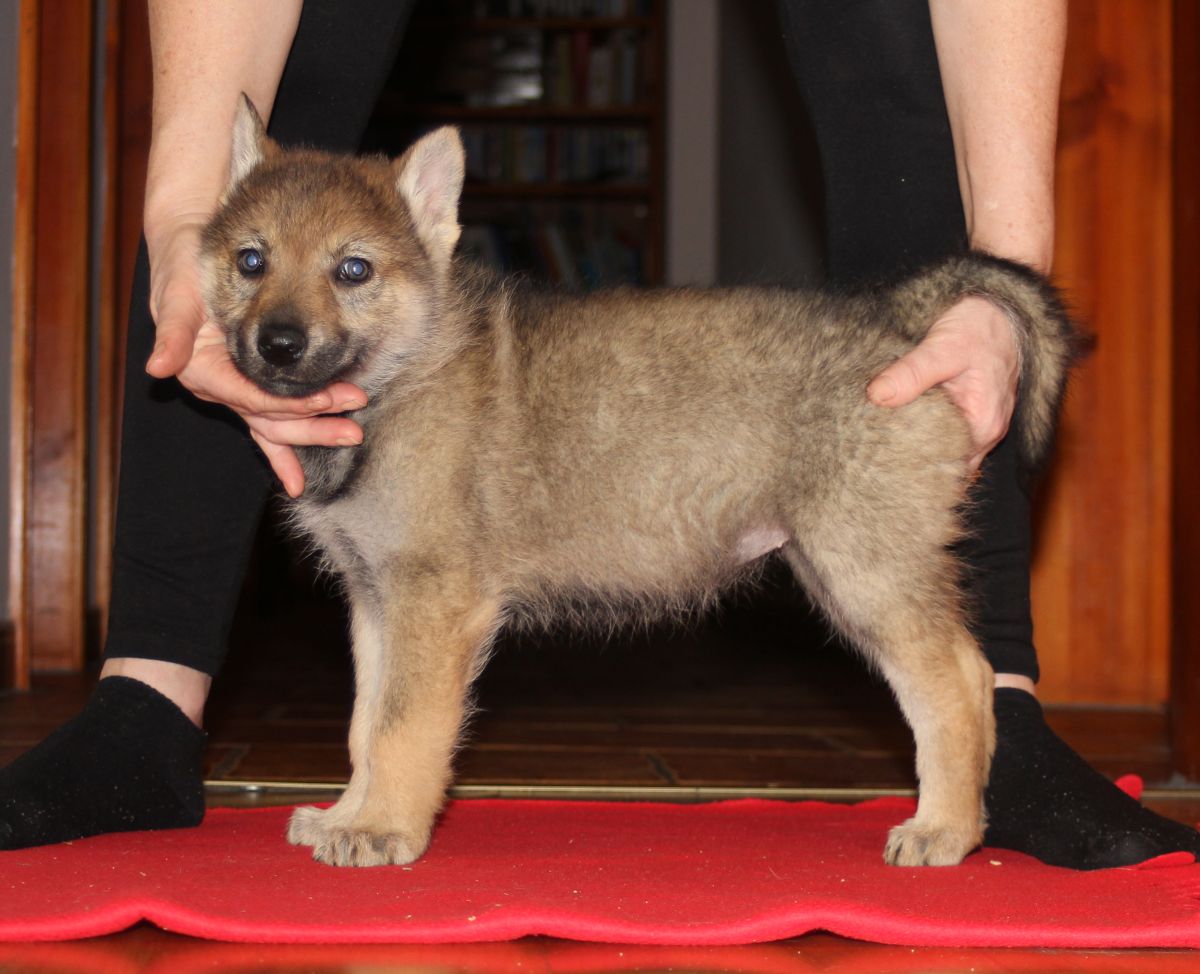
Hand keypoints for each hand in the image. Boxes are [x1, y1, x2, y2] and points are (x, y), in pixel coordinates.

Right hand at [143, 220, 365, 496]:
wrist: (186, 249)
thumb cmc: (183, 265)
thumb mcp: (176, 292)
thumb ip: (171, 331)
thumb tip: (156, 369)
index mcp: (202, 370)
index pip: (253, 397)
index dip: (291, 403)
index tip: (330, 401)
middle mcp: (218, 387)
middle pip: (269, 419)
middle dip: (313, 427)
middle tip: (353, 431)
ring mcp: (234, 388)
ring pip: (275, 424)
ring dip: (312, 433)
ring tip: (351, 437)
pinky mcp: (246, 383)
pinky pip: (267, 422)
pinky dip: (284, 450)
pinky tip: (298, 482)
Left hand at [867, 296, 1019, 469]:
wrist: (1002, 306)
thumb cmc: (980, 326)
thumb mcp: (942, 347)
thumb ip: (911, 373)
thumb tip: (877, 396)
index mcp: (983, 425)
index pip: (947, 467)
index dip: (913, 468)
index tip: (879, 462)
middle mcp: (985, 432)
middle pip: (944, 463)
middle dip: (910, 462)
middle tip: (869, 457)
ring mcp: (977, 422)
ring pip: (942, 448)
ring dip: (915, 446)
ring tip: (876, 444)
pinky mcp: (968, 410)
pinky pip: (943, 432)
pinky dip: (921, 431)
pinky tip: (895, 426)